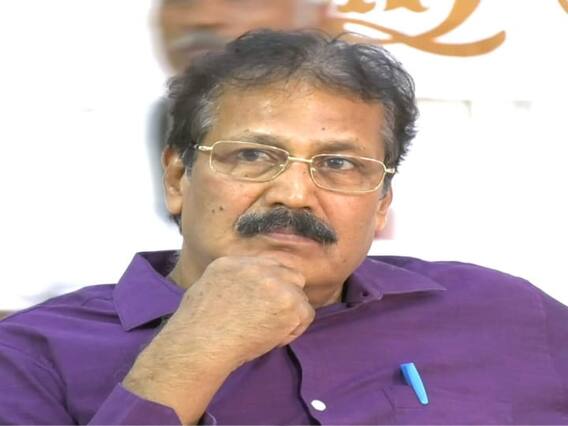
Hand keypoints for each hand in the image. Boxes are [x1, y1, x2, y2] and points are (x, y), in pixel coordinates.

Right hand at [123, 256, 314, 423]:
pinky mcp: (289, 303)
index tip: (269, 300)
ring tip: (269, 331)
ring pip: (299, 295)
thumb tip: (243, 287)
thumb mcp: (206, 287)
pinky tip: (274, 338)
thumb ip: (230, 280)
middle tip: (273, 316)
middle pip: (290, 274)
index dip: (274, 282)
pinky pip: (306, 314)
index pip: (268, 263)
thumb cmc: (196, 327)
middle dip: (286, 294)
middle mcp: (257, 267)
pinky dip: (294, 330)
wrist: (201, 343)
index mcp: (233, 262)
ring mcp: (275, 283)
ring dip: (289, 314)